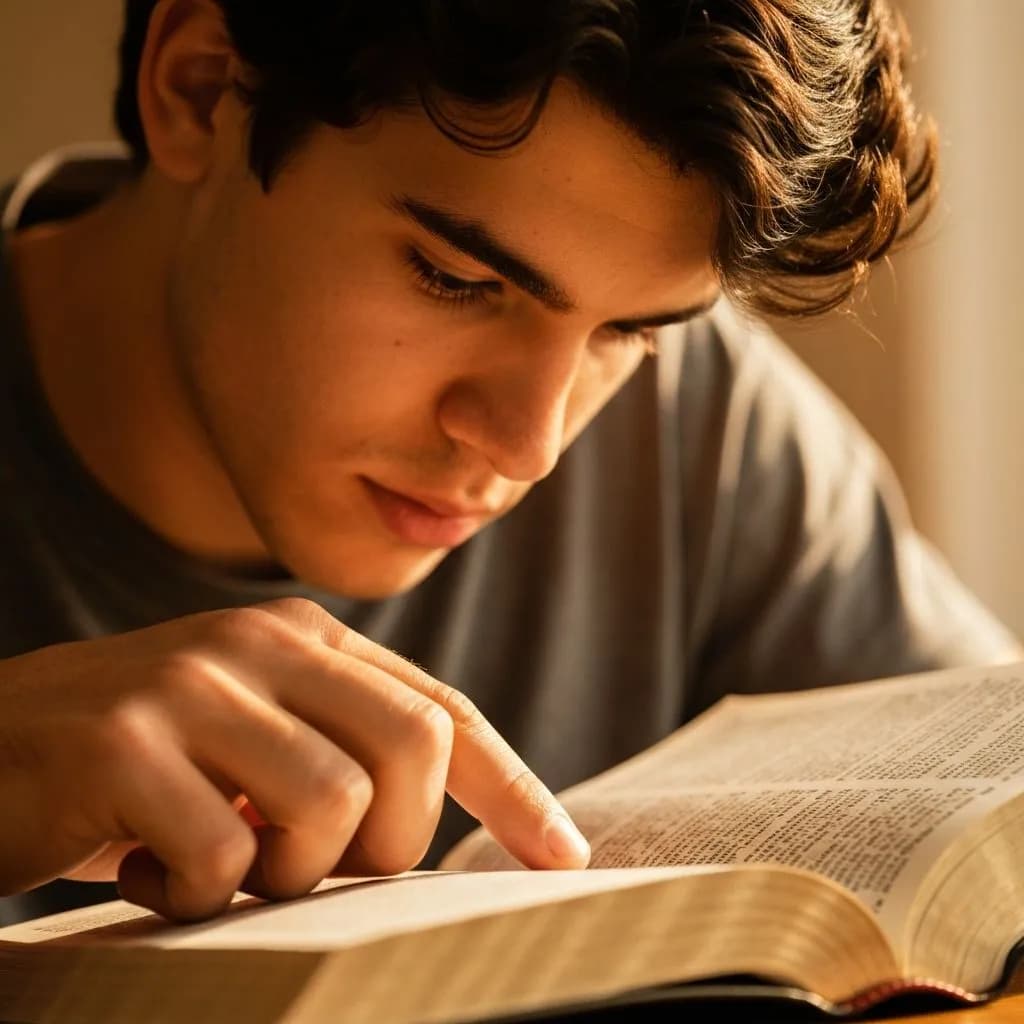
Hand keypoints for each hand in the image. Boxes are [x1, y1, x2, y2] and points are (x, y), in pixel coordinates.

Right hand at [0, 598, 588, 919]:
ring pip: (332, 805)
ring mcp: (192, 684)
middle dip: (393, 841)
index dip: (512, 788)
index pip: (443, 710)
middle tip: (320, 869)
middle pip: (413, 746)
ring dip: (287, 872)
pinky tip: (146, 866)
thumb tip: (450, 825)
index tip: (562, 858)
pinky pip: (223, 860)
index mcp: (306, 640)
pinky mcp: (124, 742)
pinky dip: (198, 895)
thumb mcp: (253, 740)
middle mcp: (260, 643)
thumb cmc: (140, 766)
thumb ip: (342, 753)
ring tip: (220, 863)